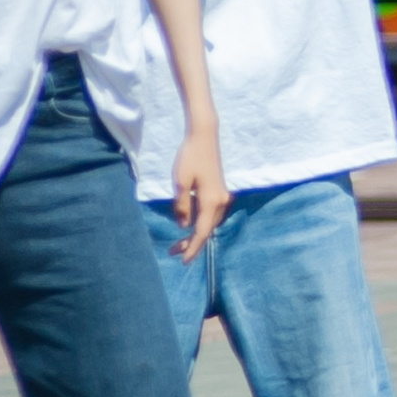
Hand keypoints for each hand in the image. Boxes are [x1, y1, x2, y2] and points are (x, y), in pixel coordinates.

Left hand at [166, 126, 229, 261]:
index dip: (193, 248)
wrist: (204, 136)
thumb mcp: (180, 183)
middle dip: (192, 243)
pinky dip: (201, 222)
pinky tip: (190, 223)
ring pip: (210, 222)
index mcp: (211, 202)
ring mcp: (223, 196)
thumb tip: (183, 224)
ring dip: (196, 233)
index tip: (183, 261)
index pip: (202, 232)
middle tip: (173, 251)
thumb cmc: (190, 157)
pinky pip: (211, 214)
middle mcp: (221, 202)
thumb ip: (182, 207)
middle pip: (207, 230)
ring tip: (179, 241)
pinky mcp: (220, 191)